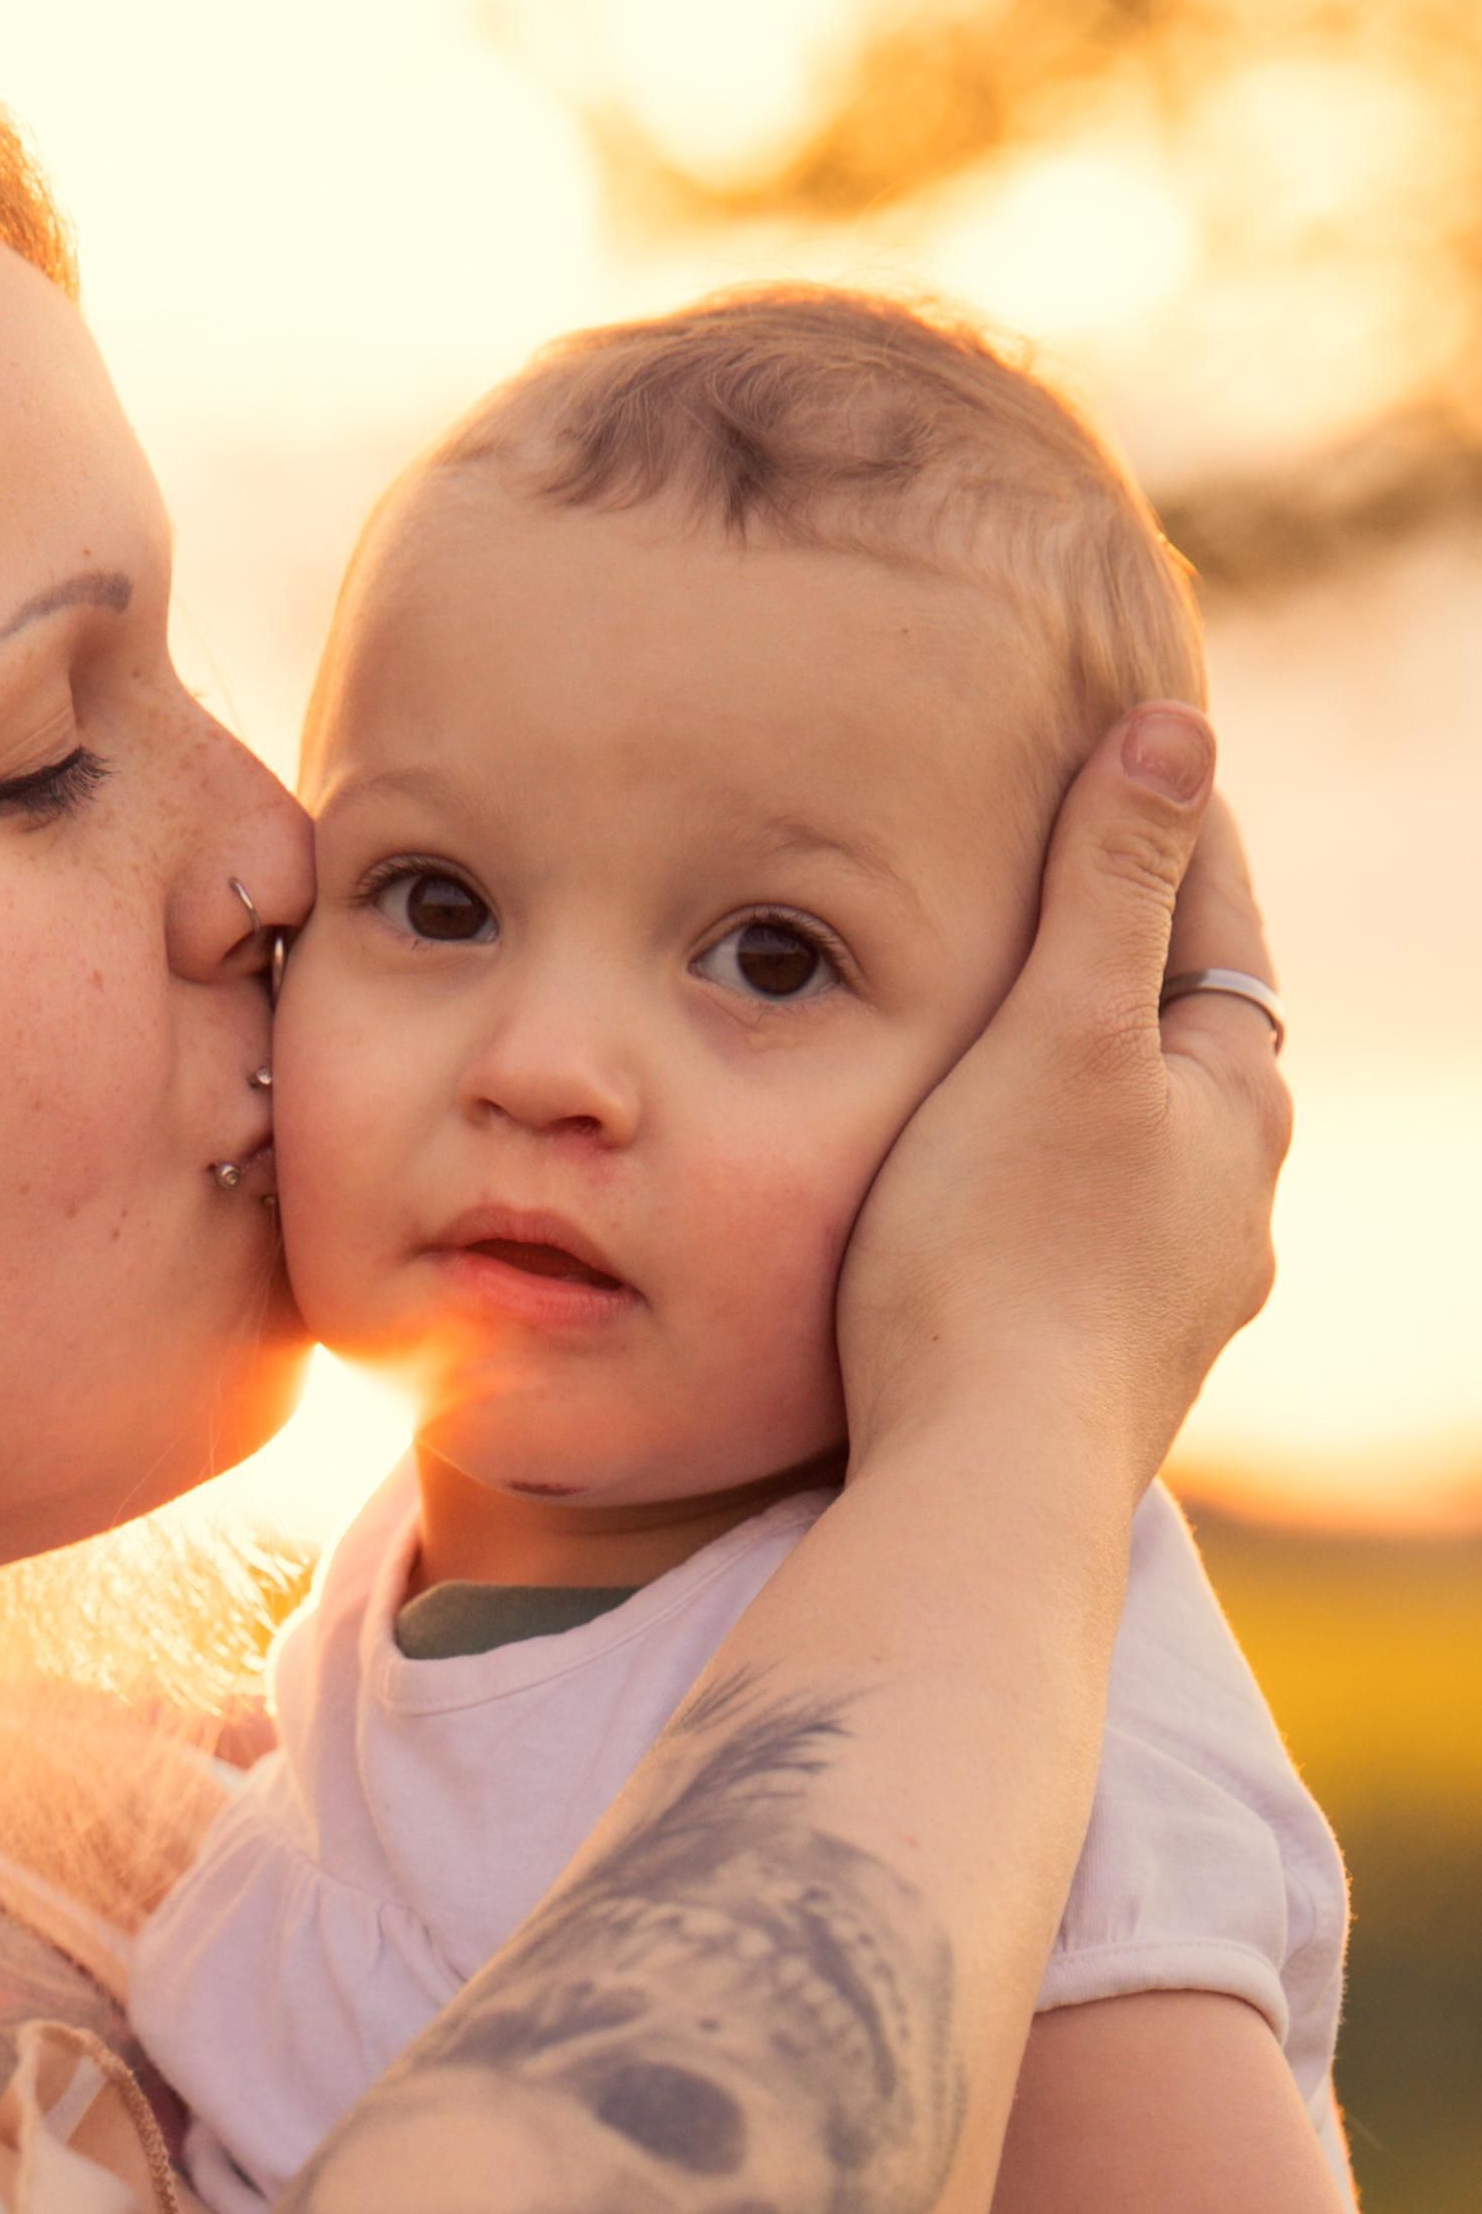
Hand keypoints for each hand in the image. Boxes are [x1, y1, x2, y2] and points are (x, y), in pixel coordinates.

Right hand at [837, 705, 1290, 1504]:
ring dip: (1090, 1080)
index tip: (1129, 754)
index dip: (1166, 830)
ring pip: (1139, 1142)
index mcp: (1235, 1104)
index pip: (1212, 922)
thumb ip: (1114, 886)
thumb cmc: (1004, 1250)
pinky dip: (1054, 1173)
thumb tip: (1179, 731)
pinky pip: (1089, 1225)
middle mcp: (1230, 1201)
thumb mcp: (1060, 1035)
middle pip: (1183, 1036)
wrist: (980, 1482)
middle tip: (1059, 881)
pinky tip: (1002, 1193)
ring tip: (1014, 1035)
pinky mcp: (1105, 1364)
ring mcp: (1174, 1293)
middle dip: (1127, 960)